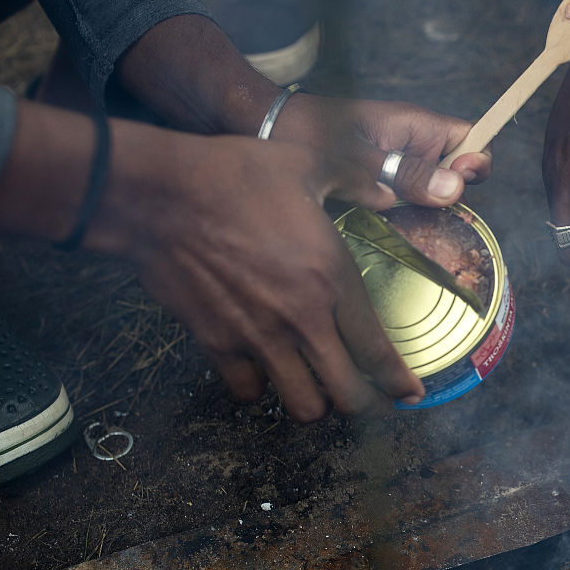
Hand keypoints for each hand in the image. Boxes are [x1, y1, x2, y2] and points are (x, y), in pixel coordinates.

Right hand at [87, 121, 425, 420]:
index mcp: (334, 279)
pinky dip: (259, 389)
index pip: (378, 350)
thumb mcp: (307, 162)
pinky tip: (262, 372)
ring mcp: (260, 337)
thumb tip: (386, 193)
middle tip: (366, 397)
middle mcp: (303, 319)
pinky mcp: (217, 344)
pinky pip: (248, 391)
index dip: (399, 382)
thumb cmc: (234, 174)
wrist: (160, 195)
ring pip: (302, 406)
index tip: (409, 394)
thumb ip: (355, 180)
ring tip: (316, 390)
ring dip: (314, 404)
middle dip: (363, 404)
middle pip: (348, 395)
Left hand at [270, 94, 492, 209]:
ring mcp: (402, 163)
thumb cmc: (312, 132)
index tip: (458, 183)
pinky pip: (413, 199)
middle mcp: (416, 144)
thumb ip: (407, 173)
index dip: (476, 161)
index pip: (472, 137)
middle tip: (428, 209)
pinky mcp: (386, 182)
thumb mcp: (361, 158)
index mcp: (418, 125)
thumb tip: (455, 189)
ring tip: (410, 221)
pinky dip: (411, 215)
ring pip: (436, 189)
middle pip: (458, 171)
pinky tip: (397, 228)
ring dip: (430, 209)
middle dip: (453, 194)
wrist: (272, 130)